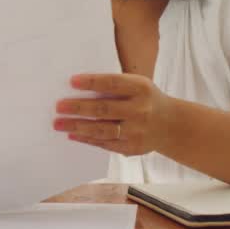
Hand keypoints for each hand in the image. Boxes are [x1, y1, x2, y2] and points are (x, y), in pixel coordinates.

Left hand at [53, 74, 175, 155]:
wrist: (171, 124)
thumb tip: (78, 88)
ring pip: (101, 129)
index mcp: (141, 89)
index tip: (71, 81)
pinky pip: (105, 143)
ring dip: (77, 126)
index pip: (112, 83)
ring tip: (59, 123)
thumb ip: (115, 86)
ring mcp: (137, 131)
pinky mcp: (132, 147)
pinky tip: (73, 135)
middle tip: (58, 106)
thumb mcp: (138, 85)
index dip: (91, 82)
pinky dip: (87, 139)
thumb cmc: (146, 99)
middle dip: (78, 108)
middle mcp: (140, 110)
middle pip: (104, 109)